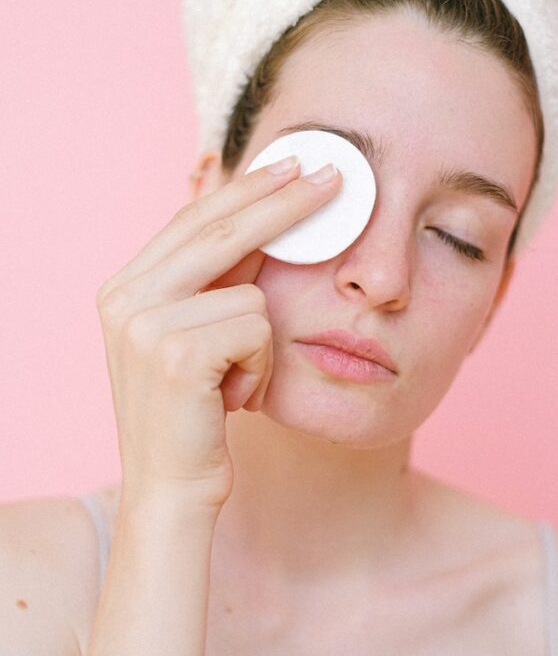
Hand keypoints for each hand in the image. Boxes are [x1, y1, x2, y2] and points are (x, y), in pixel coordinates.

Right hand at [95, 157, 340, 514]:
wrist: (171, 491)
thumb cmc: (194, 416)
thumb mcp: (194, 337)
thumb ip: (213, 278)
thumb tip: (251, 213)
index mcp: (124, 289)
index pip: (194, 219)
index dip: (246, 188)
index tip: (290, 164)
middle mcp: (125, 298)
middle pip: (221, 228)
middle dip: (284, 200)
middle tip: (335, 175)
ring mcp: (145, 323)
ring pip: (252, 292)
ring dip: (262, 343)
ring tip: (236, 382)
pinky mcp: (178, 352)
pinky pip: (258, 329)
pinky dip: (262, 367)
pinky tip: (235, 398)